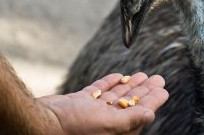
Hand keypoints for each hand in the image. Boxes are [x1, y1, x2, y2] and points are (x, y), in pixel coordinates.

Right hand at [37, 73, 168, 134]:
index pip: (139, 112)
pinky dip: (108, 83)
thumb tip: (150, 115)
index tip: (163, 89)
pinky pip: (98, 91)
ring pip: (115, 96)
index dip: (153, 101)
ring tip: (143, 75)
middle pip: (130, 103)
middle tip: (158, 78)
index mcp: (114, 130)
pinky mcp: (78, 103)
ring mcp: (91, 111)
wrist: (39, 121)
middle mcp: (104, 121)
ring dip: (129, 85)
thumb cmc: (72, 128)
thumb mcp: (106, 124)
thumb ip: (129, 120)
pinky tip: (118, 76)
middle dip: (144, 90)